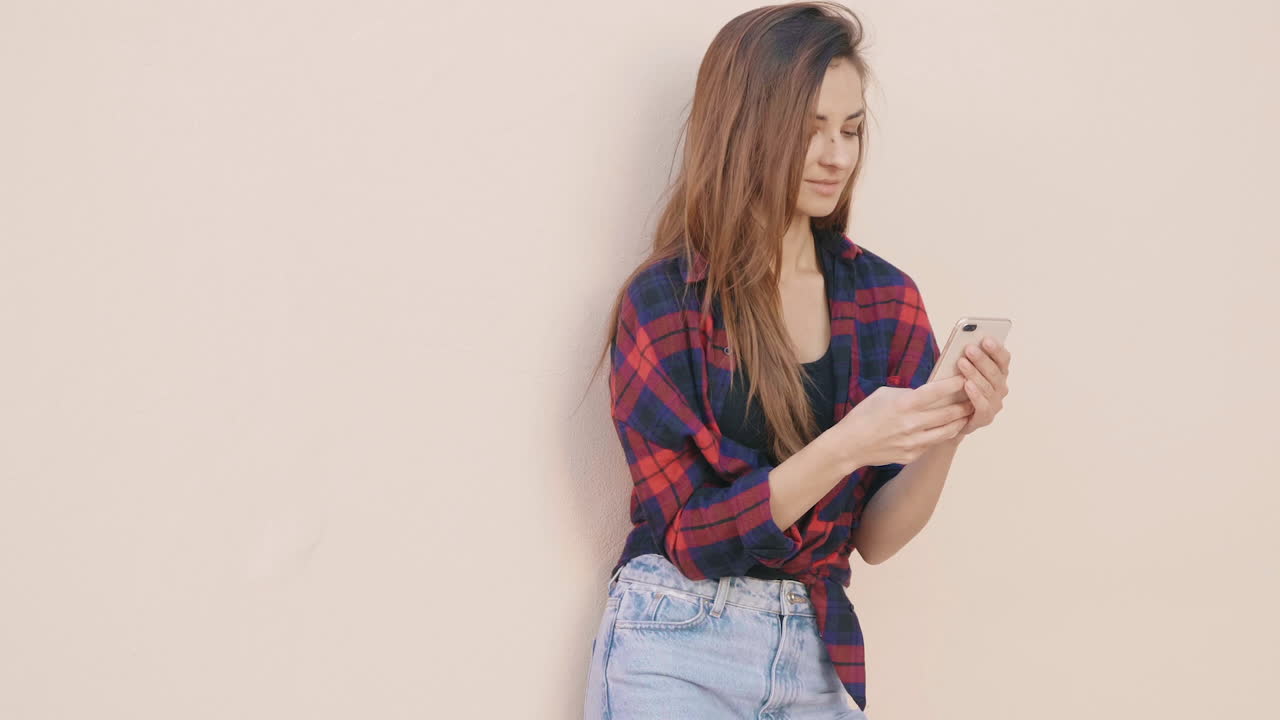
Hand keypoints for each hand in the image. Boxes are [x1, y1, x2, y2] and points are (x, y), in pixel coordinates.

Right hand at [830, 374, 972, 470]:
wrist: (850, 445)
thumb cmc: (864, 415)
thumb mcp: (883, 395)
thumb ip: (907, 393)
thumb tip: (927, 393)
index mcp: (904, 404)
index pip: (937, 391)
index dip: (955, 384)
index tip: (966, 378)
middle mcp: (912, 423)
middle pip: (949, 413)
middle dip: (965, 404)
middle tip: (975, 397)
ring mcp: (913, 442)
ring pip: (947, 431)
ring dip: (960, 421)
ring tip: (967, 414)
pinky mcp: (912, 454)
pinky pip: (933, 443)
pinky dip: (942, 434)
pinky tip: (947, 428)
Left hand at [955, 336, 1010, 436]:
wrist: (949, 418)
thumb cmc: (955, 389)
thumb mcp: (959, 371)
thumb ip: (965, 358)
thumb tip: (963, 343)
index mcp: (999, 373)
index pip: (1003, 359)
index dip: (996, 349)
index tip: (986, 338)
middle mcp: (1000, 388)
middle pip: (995, 372)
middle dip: (982, 359)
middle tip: (969, 348)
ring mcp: (995, 404)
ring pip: (988, 387)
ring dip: (975, 374)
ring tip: (962, 362)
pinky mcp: (985, 418)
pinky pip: (983, 406)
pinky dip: (976, 394)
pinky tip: (967, 384)